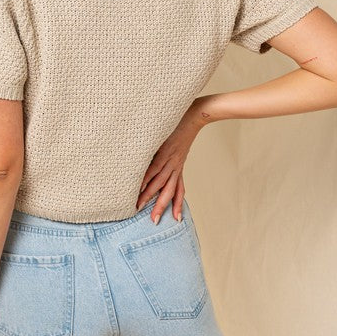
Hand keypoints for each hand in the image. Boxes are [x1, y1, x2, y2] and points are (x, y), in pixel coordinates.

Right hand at [136, 98, 208, 222]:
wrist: (197, 114)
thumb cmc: (185, 124)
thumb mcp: (179, 143)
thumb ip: (169, 150)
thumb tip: (160, 150)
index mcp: (179, 165)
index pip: (178, 189)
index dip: (176, 204)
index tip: (175, 218)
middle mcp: (175, 165)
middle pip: (168, 191)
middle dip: (161, 207)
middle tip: (154, 221)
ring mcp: (170, 159)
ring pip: (159, 183)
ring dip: (148, 196)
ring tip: (138, 206)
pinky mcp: (164, 152)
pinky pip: (154, 168)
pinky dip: (146, 178)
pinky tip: (139, 186)